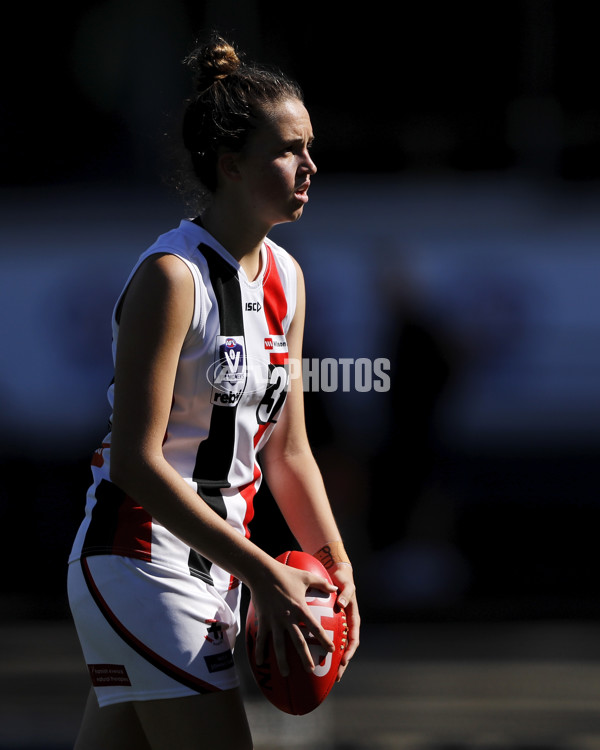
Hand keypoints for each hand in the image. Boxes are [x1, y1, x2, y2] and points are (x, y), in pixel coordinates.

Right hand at [249, 560, 337, 676]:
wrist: (262, 572)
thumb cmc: (286, 573)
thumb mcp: (306, 576)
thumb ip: (322, 584)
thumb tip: (336, 589)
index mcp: (300, 608)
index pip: (314, 627)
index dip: (323, 639)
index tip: (330, 650)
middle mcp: (287, 617)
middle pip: (298, 641)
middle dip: (305, 657)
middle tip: (311, 670)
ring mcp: (274, 620)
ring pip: (279, 645)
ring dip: (282, 661)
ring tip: (286, 674)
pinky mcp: (262, 620)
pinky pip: (261, 638)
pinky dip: (260, 651)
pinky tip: (260, 663)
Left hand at [328, 562, 359, 681]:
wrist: (338, 575)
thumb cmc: (343, 581)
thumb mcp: (347, 586)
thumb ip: (346, 593)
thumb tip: (341, 603)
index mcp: (353, 619)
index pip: (353, 639)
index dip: (349, 651)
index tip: (344, 660)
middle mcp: (346, 625)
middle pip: (345, 648)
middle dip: (341, 664)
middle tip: (335, 677)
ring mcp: (338, 625)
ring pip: (335, 646)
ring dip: (331, 660)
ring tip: (324, 674)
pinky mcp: (329, 623)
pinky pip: (325, 637)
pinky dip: (320, 646)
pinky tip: (311, 655)